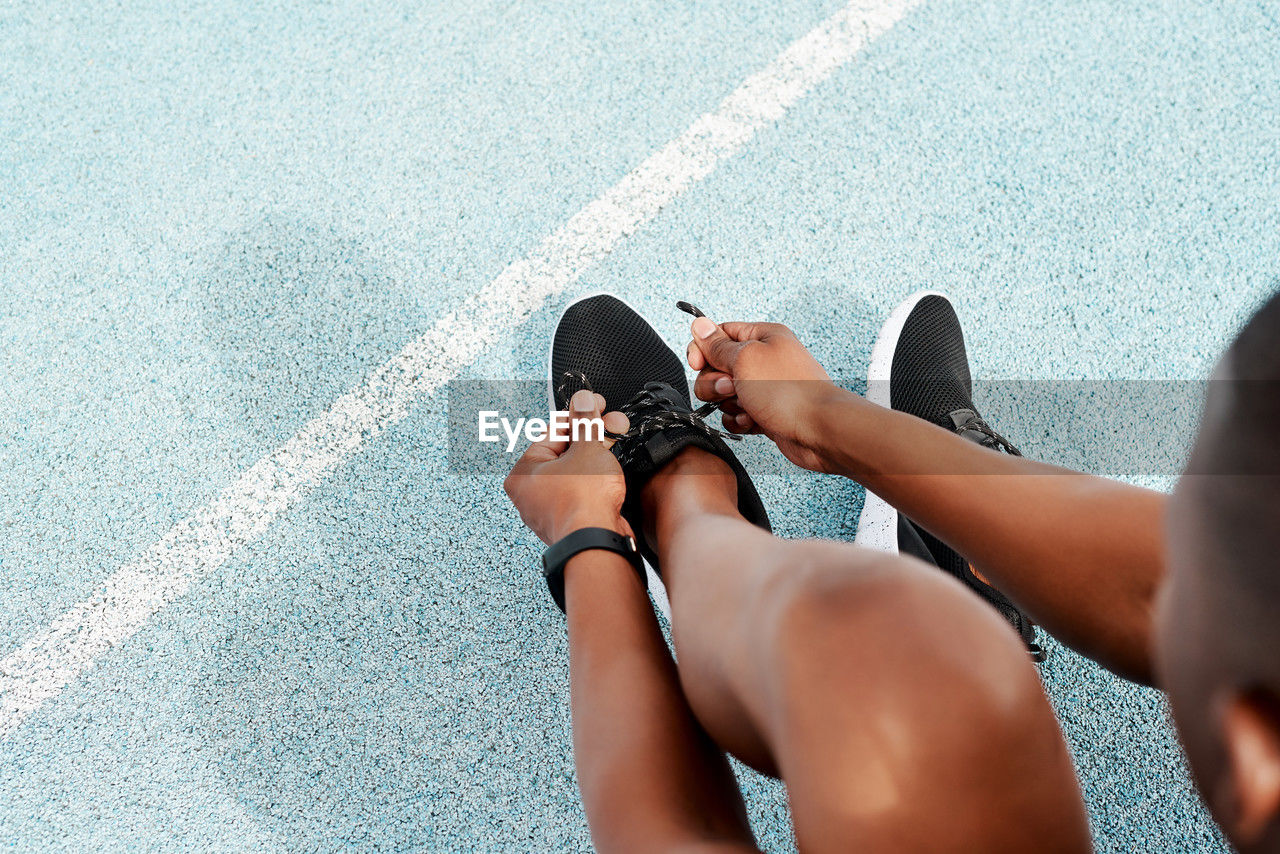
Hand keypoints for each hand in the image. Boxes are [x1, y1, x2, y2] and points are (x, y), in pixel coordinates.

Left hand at [504, 389, 632, 543]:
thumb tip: (583, 402)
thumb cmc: (581, 504)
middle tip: (609, 421)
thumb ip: (585, 422)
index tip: (593, 405)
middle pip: (564, 451)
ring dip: (597, 453)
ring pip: (575, 471)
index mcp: (523, 473)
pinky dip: (595, 477)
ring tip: (615, 438)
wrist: (597, 542)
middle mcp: (531, 493)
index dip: (577, 416)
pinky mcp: (569, 520)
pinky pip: (581, 490)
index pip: (552, 432)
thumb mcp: (587, 449)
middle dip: (591, 434)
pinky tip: (611, 466)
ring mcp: (550, 509)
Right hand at [686, 316, 839, 472]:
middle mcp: (763, 359)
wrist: (819, 430)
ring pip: (723, 393)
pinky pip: (736, 414)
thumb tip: (699, 324)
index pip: (720, 333)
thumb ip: (718, 345)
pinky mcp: (764, 411)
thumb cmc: (789, 391)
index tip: (697, 363)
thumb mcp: (745, 359)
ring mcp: (763, 387)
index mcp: (762, 337)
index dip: (703, 348)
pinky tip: (751, 421)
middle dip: (714, 381)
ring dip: (727, 403)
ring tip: (746, 407)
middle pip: (716, 366)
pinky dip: (738, 420)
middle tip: (731, 388)